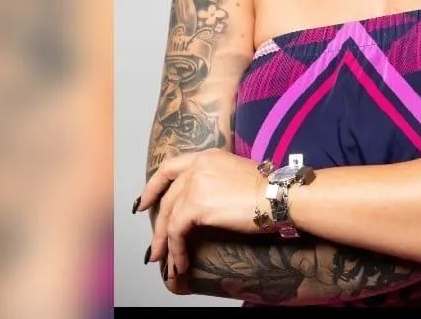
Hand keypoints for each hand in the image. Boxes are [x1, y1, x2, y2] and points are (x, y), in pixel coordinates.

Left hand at [134, 149, 261, 279]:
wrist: (277, 196)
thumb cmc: (267, 189)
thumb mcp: (235, 174)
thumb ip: (215, 180)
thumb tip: (204, 204)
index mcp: (207, 156)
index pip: (170, 167)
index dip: (153, 186)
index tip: (143, 202)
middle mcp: (197, 165)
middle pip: (167, 197)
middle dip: (157, 225)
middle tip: (155, 246)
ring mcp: (195, 184)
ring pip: (169, 217)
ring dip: (165, 243)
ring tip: (166, 262)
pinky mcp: (195, 205)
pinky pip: (177, 232)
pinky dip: (176, 250)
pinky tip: (181, 263)